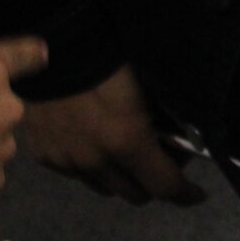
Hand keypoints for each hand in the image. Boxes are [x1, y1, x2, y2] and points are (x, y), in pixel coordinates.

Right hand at [21, 64, 202, 204]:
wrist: (51, 46)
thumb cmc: (108, 56)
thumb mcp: (148, 86)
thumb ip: (165, 119)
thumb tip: (179, 139)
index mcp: (126, 141)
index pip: (164, 187)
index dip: (185, 194)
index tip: (196, 194)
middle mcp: (95, 160)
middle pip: (135, 194)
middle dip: (152, 182)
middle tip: (159, 161)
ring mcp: (66, 161)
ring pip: (105, 187)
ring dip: (120, 176)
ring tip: (124, 152)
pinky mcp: (43, 156)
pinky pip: (77, 174)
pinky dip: (90, 166)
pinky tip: (92, 143)